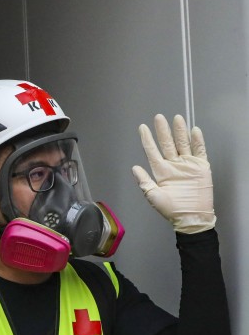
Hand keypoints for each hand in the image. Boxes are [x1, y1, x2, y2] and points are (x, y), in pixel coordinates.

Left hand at [132, 114, 213, 233]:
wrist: (191, 216)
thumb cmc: (170, 209)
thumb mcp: (153, 196)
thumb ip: (144, 181)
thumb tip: (134, 168)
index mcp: (161, 171)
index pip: (152, 152)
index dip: (147, 140)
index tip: (142, 128)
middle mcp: (173, 165)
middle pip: (167, 144)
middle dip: (163, 131)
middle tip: (158, 117)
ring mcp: (187, 164)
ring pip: (182, 144)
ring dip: (179, 131)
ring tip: (176, 119)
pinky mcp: (200, 166)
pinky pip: (199, 150)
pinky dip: (197, 141)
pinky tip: (194, 130)